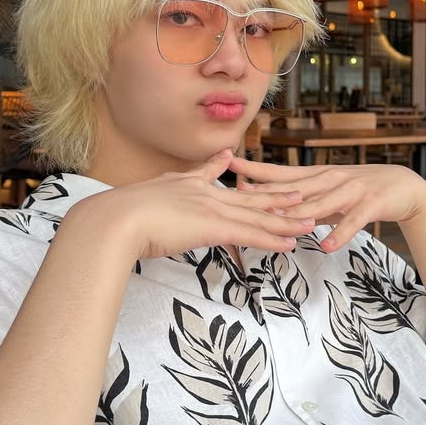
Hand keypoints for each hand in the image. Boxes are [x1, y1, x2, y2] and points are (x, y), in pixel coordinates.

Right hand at [66, 150, 316, 262]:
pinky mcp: (212, 228)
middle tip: (304, 197)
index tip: (263, 180)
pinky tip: (289, 244)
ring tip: (309, 222)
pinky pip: (249, 235)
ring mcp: (210, 209)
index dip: (246, 184)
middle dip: (279, 199)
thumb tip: (164, 186)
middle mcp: (205, 193)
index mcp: (188, 185)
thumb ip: (156, 194)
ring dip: (285, 221)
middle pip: (250, 197)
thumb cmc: (121, 214)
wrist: (116, 219)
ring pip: (256, 216)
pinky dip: (271, 239)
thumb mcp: (145, 196)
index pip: (223, 183)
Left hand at [228, 154, 425, 252]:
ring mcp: (351, 191)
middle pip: (294, 186)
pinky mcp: (370, 205)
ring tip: (277, 222)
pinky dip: (340, 234)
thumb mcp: (329, 192)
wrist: (404, 186)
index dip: (255, 170)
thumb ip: (304, 198)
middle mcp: (331, 179)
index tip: (229, 165)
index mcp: (318, 175)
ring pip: (320, 203)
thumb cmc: (360, 190)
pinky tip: (326, 246)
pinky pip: (353, 222)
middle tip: (239, 192)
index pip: (281, 172)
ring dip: (298, 213)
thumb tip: (268, 205)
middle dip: (267, 189)